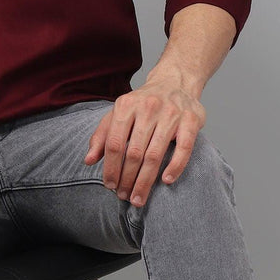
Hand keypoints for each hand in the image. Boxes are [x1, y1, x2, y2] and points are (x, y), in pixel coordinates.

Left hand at [83, 79, 206, 206]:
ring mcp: (171, 113)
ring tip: (139, 197)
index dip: (111, 168)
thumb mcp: (119, 113)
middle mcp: (148, 107)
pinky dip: (175, 166)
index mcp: (126, 105)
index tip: (110, 186)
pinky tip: (166, 180)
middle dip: (127, 179)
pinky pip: (184, 148)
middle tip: (124, 196)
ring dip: (145, 181)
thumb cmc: (143, 104)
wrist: (175, 82)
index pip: (115, 143)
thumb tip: (88, 161)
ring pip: (155, 154)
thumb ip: (102, 136)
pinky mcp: (191, 119)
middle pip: (134, 152)